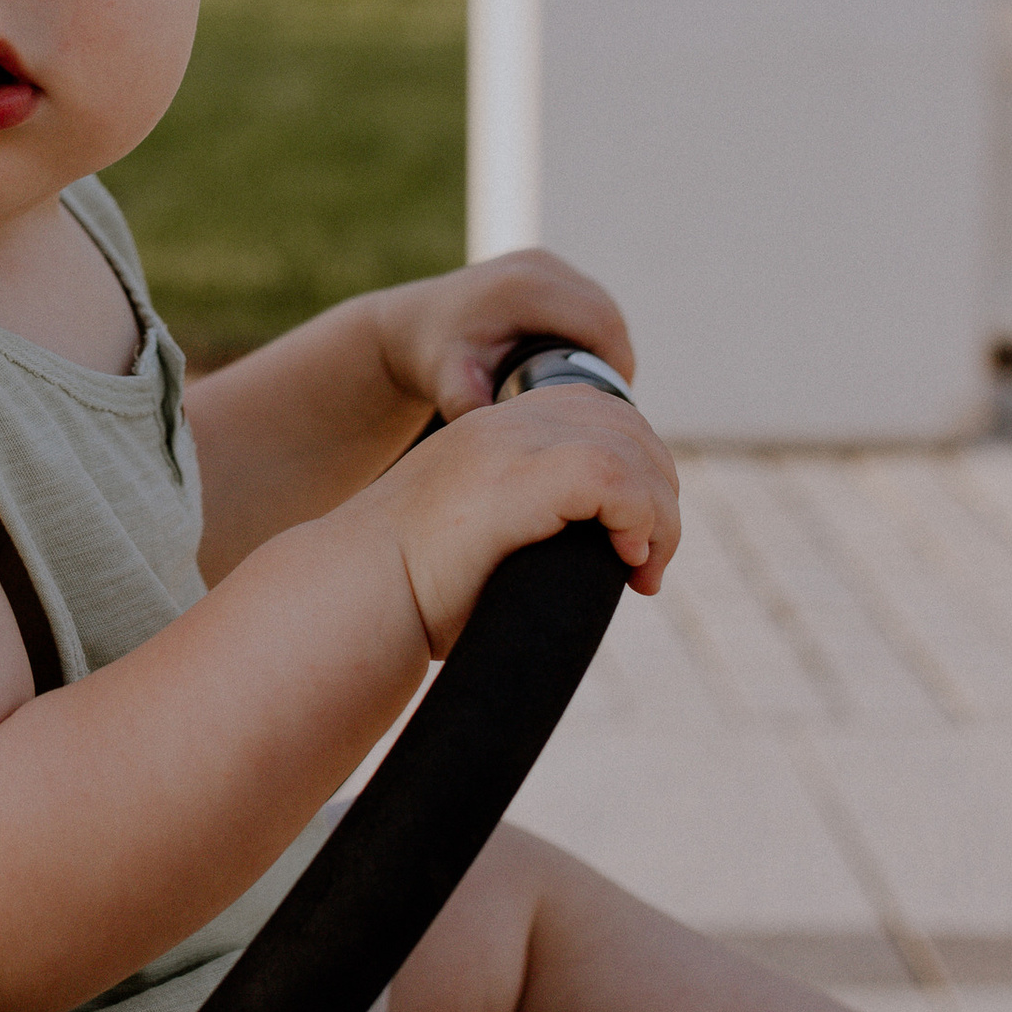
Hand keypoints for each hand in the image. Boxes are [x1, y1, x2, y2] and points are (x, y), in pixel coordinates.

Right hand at [366, 380, 681, 650]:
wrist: (352, 596)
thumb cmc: (407, 592)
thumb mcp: (478, 535)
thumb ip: (527, 521)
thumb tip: (595, 560)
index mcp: (492, 430)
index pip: (597, 416)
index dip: (635, 470)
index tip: (633, 540)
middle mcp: (505, 424)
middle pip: (626, 425)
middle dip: (657, 491)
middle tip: (647, 563)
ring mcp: (510, 444)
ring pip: (633, 450)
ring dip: (659, 514)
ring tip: (642, 572)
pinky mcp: (520, 477)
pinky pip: (616, 476)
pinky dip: (643, 518)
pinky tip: (628, 561)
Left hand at [374, 250, 635, 426]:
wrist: (409, 323)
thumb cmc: (430, 356)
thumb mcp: (445, 380)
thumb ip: (467, 402)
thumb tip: (500, 431)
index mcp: (522, 288)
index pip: (600, 325)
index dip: (617, 367)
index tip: (612, 409)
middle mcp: (536, 264)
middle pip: (608, 314)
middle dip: (616, 360)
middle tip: (610, 407)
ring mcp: (542, 261)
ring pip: (602, 306)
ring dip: (608, 346)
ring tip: (599, 390)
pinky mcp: (544, 266)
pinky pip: (588, 300)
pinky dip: (595, 331)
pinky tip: (587, 364)